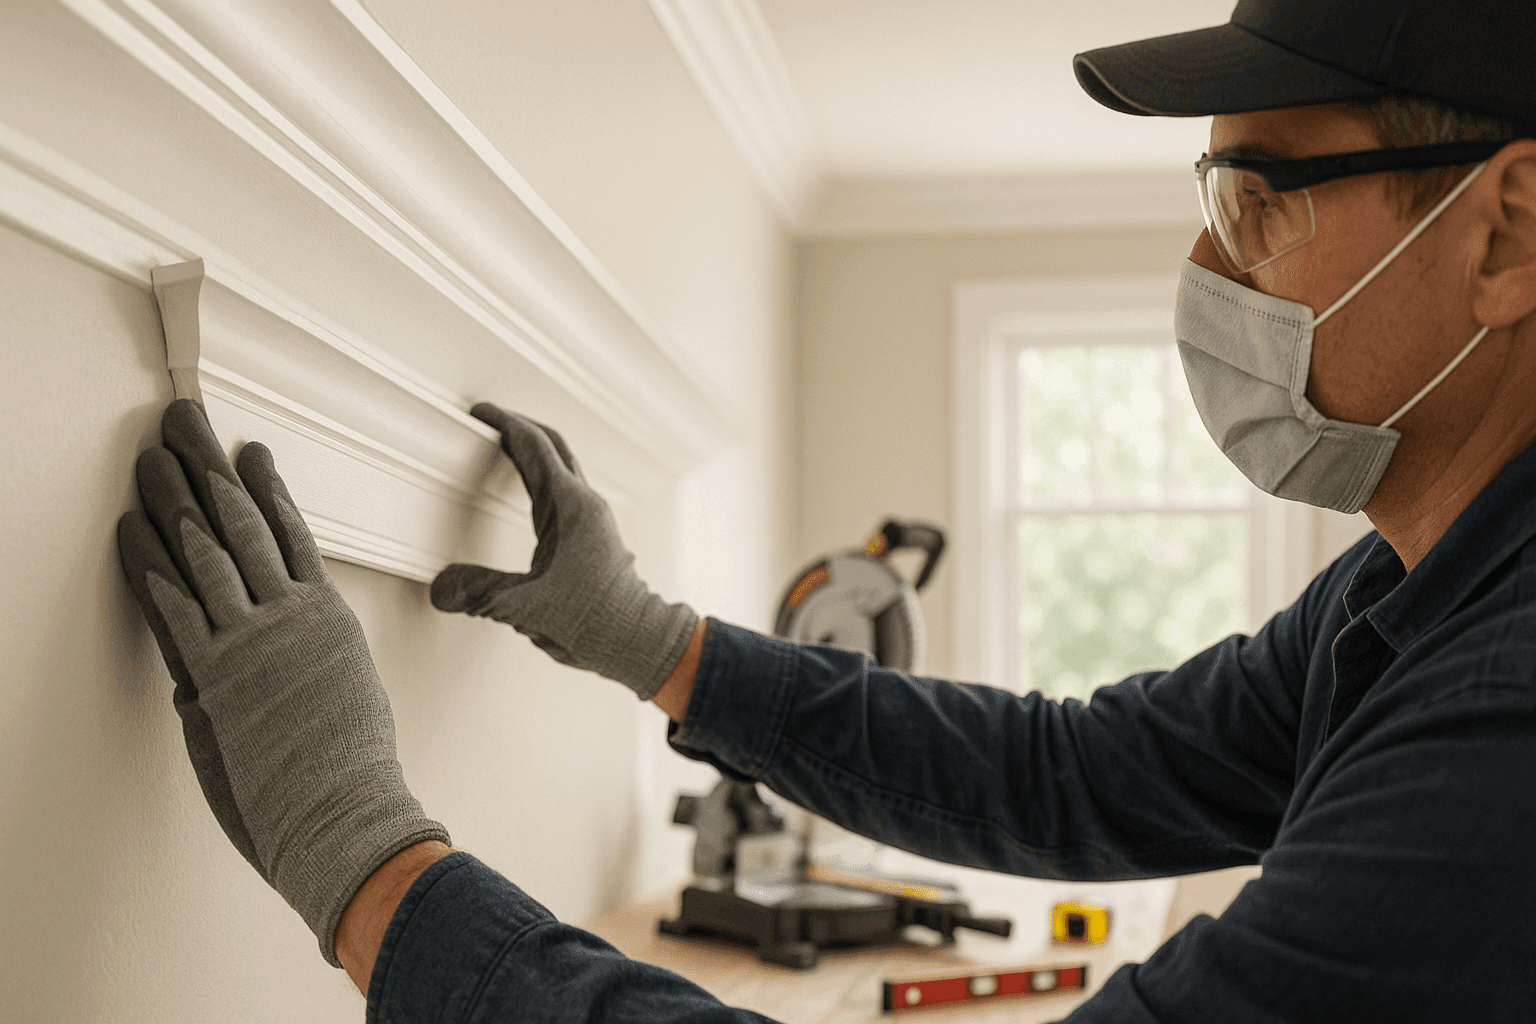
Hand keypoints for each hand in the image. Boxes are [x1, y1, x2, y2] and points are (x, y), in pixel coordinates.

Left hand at [116, 399, 448, 967]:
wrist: (344, 809)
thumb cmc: (350, 770)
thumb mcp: (342, 699)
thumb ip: (304, 664)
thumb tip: (267, 656)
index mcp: (329, 618)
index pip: (292, 535)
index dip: (266, 489)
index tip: (248, 452)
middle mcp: (294, 616)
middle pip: (246, 524)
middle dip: (211, 467)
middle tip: (188, 422)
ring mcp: (256, 639)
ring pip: (210, 549)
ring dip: (174, 497)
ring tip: (153, 455)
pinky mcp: (218, 672)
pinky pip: (176, 603)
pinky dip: (150, 562)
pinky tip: (132, 527)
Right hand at [430, 402, 697, 699]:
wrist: (637, 640)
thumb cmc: (594, 621)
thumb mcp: (525, 606)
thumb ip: (479, 592)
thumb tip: (440, 587)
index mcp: (571, 507)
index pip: (535, 447)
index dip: (505, 424)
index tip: (480, 412)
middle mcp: (586, 505)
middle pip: (553, 446)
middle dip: (520, 428)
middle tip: (488, 420)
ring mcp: (594, 518)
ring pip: (562, 467)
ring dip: (534, 451)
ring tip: (503, 446)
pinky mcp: (594, 535)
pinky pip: (566, 491)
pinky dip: (543, 477)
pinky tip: (529, 490)